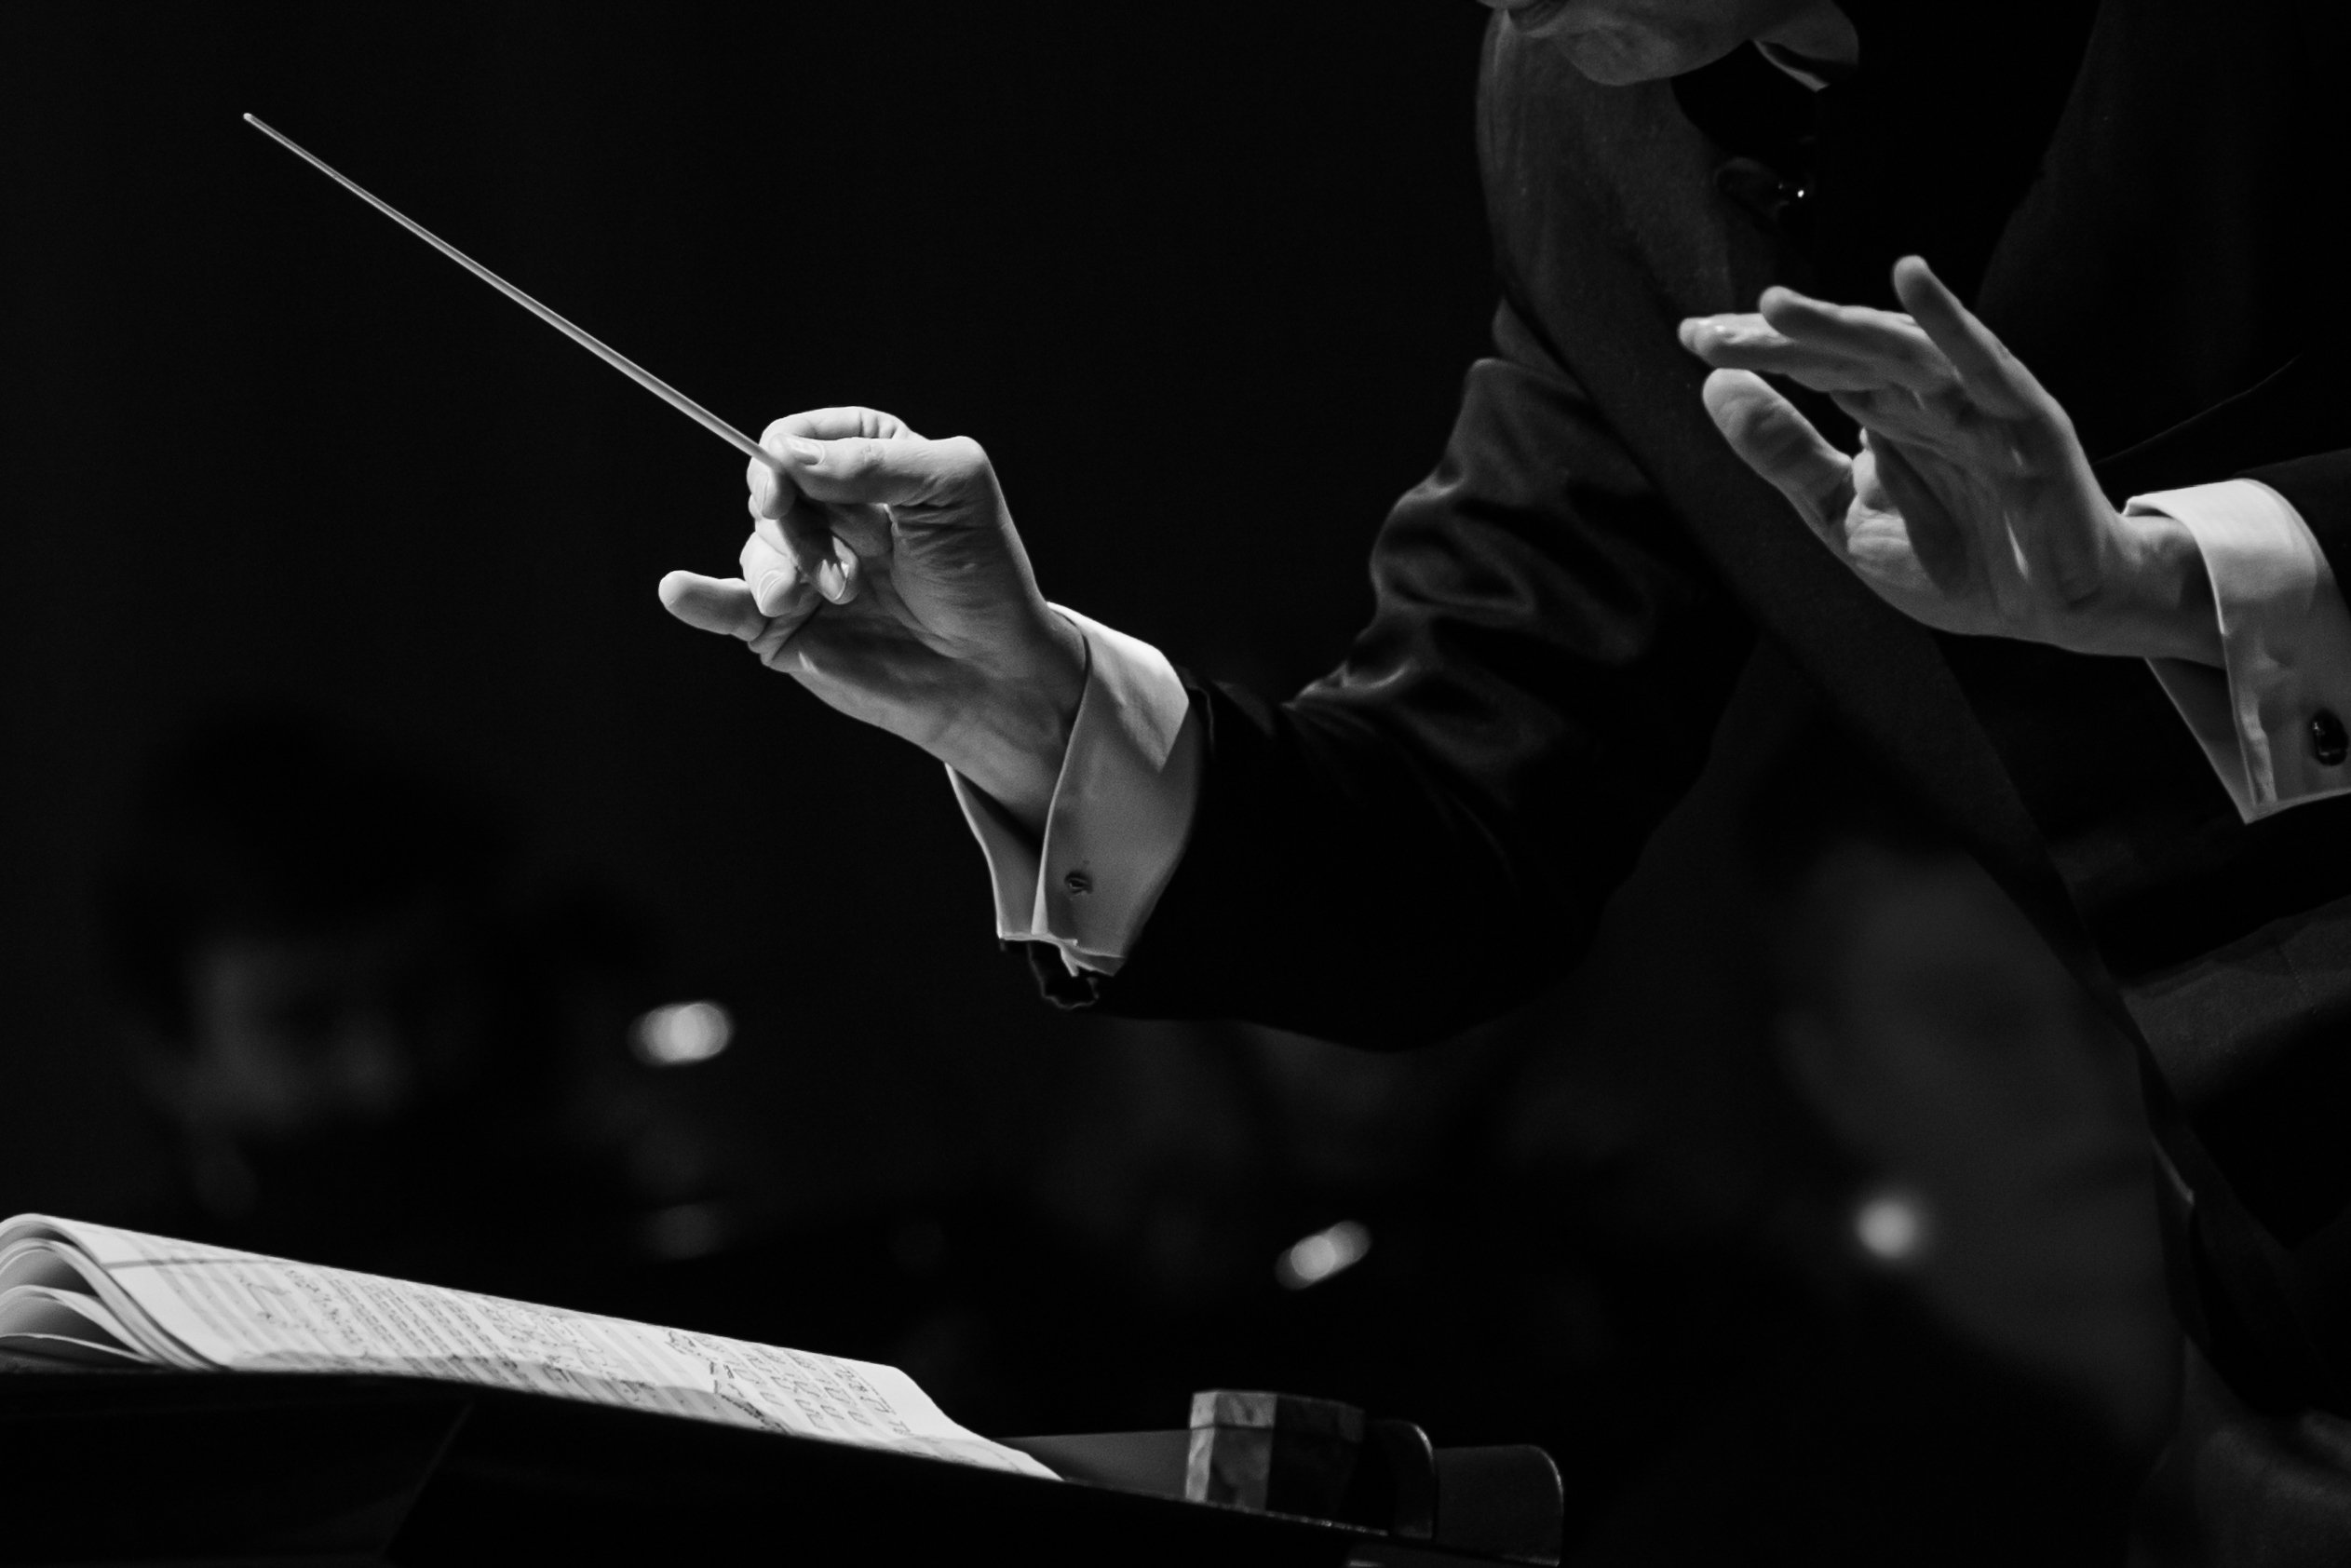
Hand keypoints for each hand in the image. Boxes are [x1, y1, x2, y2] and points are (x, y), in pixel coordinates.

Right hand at [658, 406, 1085, 830]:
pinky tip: (678, 591)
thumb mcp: (953, 490)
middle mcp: (828, 511)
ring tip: (840, 599)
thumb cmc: (984, 575)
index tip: (790, 486)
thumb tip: (786, 454)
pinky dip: (697, 598)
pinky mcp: (786, 626)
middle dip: (799, 524)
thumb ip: (875, 460)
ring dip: (786, 572)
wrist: (990, 674)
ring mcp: (802, 569)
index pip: (797, 437)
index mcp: (867, 461)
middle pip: (768, 491)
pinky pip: (725, 606)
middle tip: (849, 564)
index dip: (786, 457)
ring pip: (755, 548)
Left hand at [1678, 257, 2219, 666]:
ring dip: (1840, 325)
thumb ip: (1787, 458)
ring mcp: (1977, 402)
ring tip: (1775, 307)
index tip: (1693, 337)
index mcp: (1885, 411)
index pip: (1811, 367)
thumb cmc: (1958, 559)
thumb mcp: (1845, 517)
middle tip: (1710, 330)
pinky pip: (1986, 365)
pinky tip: (1912, 280)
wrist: (2048, 610)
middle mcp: (1926, 394)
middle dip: (1779, 339)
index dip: (1757, 350)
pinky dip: (1950, 322)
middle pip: (1844, 353)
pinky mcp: (2026, 420)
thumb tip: (1716, 388)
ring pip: (1900, 351)